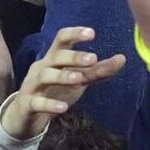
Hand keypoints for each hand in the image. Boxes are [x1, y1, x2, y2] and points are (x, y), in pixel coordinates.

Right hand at [3, 28, 125, 141]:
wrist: (26, 116)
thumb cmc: (55, 92)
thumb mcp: (78, 80)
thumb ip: (98, 70)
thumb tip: (122, 58)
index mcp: (53, 58)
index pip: (61, 39)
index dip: (75, 34)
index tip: (92, 33)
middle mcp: (42, 68)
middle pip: (55, 57)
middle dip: (73, 56)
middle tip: (93, 58)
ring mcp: (33, 85)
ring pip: (45, 76)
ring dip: (62, 76)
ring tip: (79, 79)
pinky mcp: (28, 104)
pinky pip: (38, 102)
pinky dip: (50, 104)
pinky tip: (63, 108)